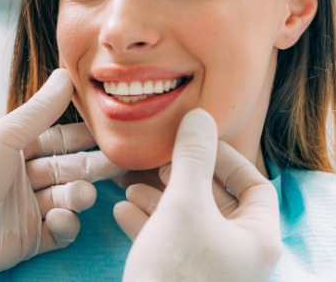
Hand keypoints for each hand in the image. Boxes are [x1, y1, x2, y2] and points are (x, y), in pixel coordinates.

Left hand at [0, 69, 125, 280]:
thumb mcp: (3, 136)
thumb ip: (39, 110)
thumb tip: (65, 74)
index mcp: (16, 149)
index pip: (58, 139)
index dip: (83, 136)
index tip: (109, 130)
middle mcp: (23, 177)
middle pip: (68, 169)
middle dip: (92, 166)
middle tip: (120, 162)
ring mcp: (27, 209)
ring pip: (66, 198)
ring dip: (78, 196)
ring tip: (81, 194)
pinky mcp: (28, 239)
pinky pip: (59, 231)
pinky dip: (66, 225)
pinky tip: (61, 218)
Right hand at [114, 108, 281, 281]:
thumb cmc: (175, 271)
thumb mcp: (182, 204)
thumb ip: (192, 157)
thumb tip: (200, 115)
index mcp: (257, 239)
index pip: (255, 185)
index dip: (225, 158)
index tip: (193, 144)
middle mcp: (239, 255)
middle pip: (216, 201)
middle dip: (182, 178)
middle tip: (158, 164)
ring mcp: (211, 269)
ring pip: (189, 221)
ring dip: (160, 199)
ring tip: (131, 185)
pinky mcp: (183, 279)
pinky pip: (171, 243)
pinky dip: (149, 224)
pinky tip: (122, 211)